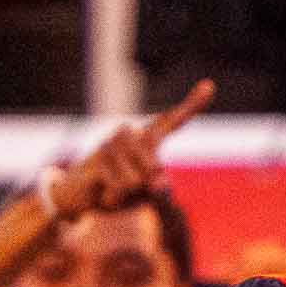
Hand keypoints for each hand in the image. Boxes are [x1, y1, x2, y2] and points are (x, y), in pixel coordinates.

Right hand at [41, 80, 213, 217]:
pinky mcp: (97, 157)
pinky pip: (120, 187)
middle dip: (143, 190)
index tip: (209, 86)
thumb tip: (160, 182)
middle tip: (124, 190)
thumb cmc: (115, 193)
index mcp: (146, 139)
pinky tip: (102, 194)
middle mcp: (130, 133)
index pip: (172, 120)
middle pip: (155, 168)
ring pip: (137, 181)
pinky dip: (114, 200)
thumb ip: (158, 192)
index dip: (192, 104)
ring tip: (111, 189)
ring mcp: (111, 142)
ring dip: (126, 196)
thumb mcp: (143, 197)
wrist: (76, 198)